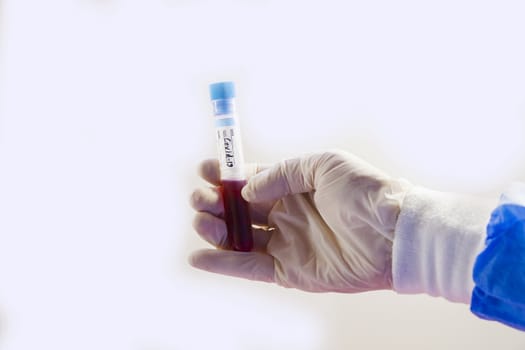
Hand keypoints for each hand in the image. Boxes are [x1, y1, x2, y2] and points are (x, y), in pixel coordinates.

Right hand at [189, 150, 409, 292]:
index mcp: (291, 187)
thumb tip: (248, 190)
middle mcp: (284, 215)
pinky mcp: (288, 271)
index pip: (249, 182)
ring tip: (202, 221)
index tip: (205, 170)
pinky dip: (223, 265)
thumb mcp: (323, 164)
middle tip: (200, 198)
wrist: (393, 232)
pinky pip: (249, 268)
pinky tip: (198, 257)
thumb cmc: (364, 191)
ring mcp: (285, 244)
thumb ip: (283, 172)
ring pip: (238, 239)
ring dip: (214, 230)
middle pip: (237, 210)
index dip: (225, 176)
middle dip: (213, 202)